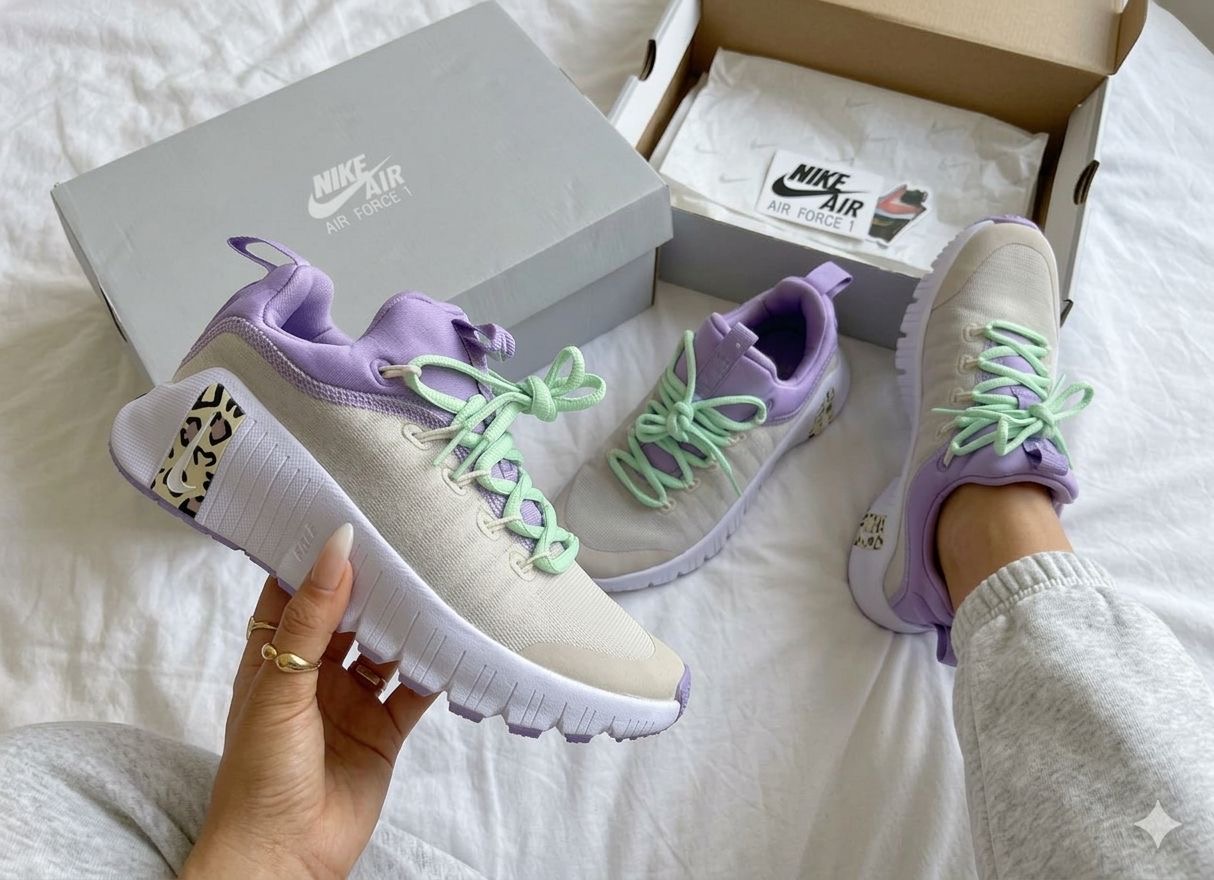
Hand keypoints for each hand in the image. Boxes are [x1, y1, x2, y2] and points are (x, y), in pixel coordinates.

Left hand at [183, 524, 434, 879]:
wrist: (283, 859)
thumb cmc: (259, 775)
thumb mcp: (279, 687)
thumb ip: (310, 617)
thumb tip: (336, 547)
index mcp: (274, 656)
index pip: (295, 589)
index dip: (317, 553)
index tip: (348, 513)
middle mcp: (315, 672)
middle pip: (349, 613)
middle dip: (375, 582)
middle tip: (410, 538)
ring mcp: (353, 700)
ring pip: (387, 646)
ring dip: (409, 620)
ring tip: (440, 580)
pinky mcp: (385, 730)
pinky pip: (416, 688)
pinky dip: (437, 666)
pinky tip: (458, 639)